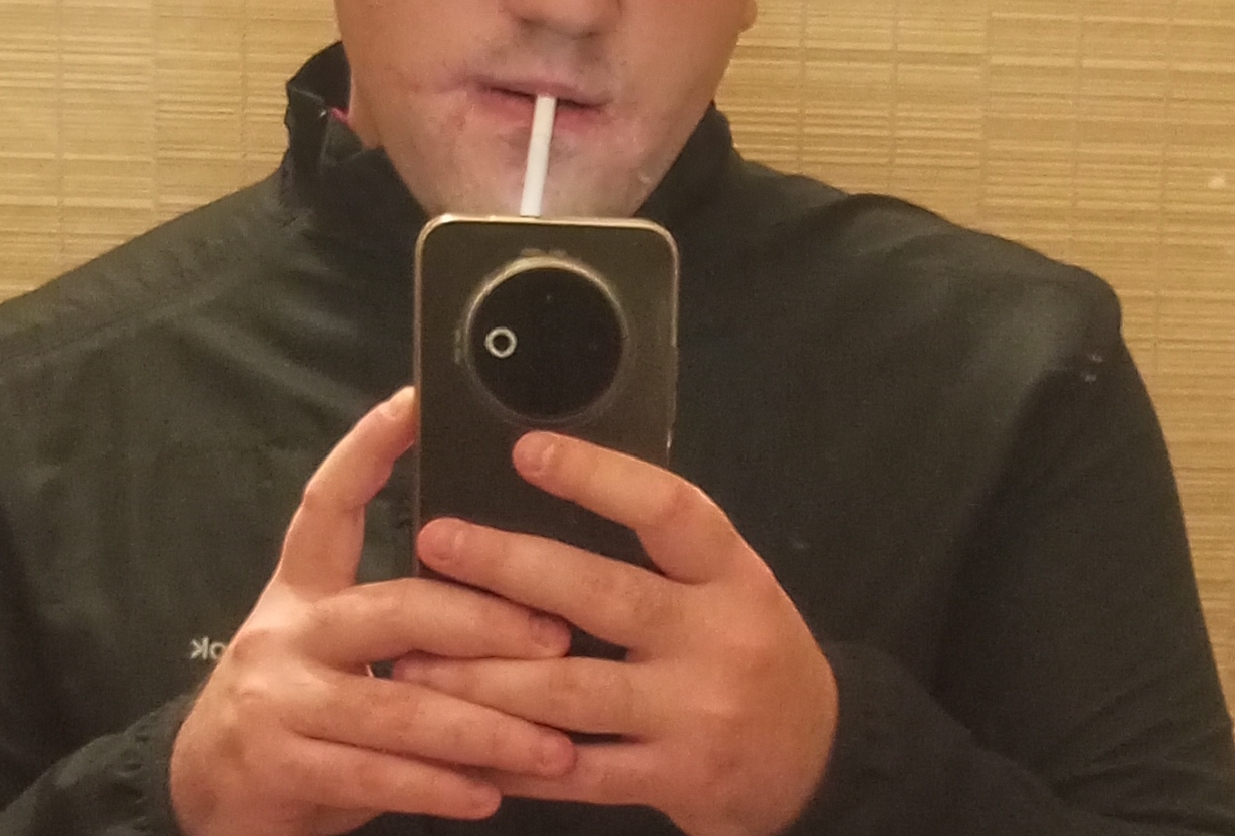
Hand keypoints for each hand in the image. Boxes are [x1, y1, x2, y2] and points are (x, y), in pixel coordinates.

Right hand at [168, 389, 577, 835]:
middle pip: (394, 607)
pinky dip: (440, 785)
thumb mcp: (328, 645)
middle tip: (555, 634)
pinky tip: (492, 792)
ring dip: (486, 727)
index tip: (414, 402)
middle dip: (484, 622)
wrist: (205, 794)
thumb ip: (397, 618)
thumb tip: (507, 587)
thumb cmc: (296, 707)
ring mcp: (279, 699)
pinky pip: (377, 775)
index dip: (367, 447)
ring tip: (553, 743)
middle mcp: (287, 631)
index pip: (330, 502)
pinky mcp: (280, 765)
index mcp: (301, 586)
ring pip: (398, 706)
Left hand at [395, 433, 836, 835]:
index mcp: (731, 572)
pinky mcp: (673, 783)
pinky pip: (575, 775)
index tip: (527, 450)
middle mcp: (715, 639)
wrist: (817, 762)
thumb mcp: (727, 582)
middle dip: (509, 567)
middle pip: (603, 595)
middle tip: (436, 540)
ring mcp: (694, 716)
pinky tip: (457, 738)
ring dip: (484, 672)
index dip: (597, 477)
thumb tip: (543, 492)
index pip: (667, 510)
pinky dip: (511, 756)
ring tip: (417, 652)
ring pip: (571, 692)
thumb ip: (656, 547)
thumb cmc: (748, 645)